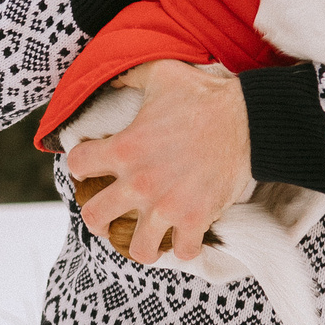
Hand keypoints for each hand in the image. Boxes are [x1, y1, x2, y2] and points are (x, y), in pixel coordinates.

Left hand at [65, 61, 251, 265]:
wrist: (247, 120)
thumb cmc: (204, 96)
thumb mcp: (161, 73)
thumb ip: (132, 75)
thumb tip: (115, 76)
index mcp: (124, 148)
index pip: (77, 164)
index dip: (81, 163)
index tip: (91, 167)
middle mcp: (139, 182)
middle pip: (94, 217)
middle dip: (98, 219)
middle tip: (109, 215)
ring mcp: (166, 205)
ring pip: (138, 248)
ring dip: (142, 243)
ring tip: (148, 236)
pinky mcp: (195, 219)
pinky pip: (183, 251)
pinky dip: (185, 247)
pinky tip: (186, 235)